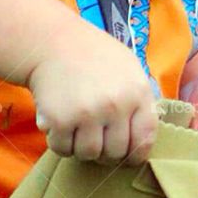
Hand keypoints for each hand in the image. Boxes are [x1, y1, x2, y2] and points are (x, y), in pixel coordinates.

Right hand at [26, 24, 158, 165]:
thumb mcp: (129, 68)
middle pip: (115, 153)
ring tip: (77, 131)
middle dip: (105, 152)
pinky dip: (60, 144)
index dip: (135, 155)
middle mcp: (116, 105)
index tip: (126, 156)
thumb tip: (144, 138)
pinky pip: (63, 149)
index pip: (144, 140)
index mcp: (137, 92)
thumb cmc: (94, 56)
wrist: (52, 42)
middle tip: (96, 139)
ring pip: (89, 154)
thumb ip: (140, 100)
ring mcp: (88, 113)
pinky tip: (60, 127)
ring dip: (81, 148)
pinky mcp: (60, 120)